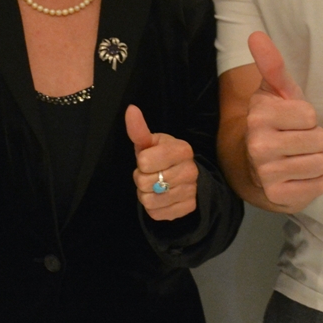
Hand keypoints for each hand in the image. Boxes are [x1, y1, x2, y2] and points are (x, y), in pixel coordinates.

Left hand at [125, 105, 198, 220]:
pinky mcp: (187, 209)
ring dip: (145, 194)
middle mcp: (191, 171)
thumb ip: (139, 129)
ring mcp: (191, 192)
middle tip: (150, 174)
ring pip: (149, 200)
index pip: (145, 161)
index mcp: (183, 149)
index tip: (148, 160)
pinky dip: (153, 208)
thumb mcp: (150, 142)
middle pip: (145, 182)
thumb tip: (131, 109)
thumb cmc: (161, 156)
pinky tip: (160, 198)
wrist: (182, 177)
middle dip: (141, 179)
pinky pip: (156, 214)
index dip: (141, 162)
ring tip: (154, 186)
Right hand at [244, 31, 322, 210]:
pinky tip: (296, 178)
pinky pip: (319, 186)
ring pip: (320, 163)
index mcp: (258, 115)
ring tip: (296, 159)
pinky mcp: (278, 196)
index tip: (290, 122)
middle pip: (319, 140)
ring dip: (314, 162)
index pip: (310, 114)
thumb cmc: (273, 124)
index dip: (306, 118)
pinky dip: (313, 182)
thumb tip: (256, 34)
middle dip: (312, 141)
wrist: (251, 167)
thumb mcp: (273, 94)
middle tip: (295, 143)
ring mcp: (266, 173)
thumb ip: (272, 65)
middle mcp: (258, 145)